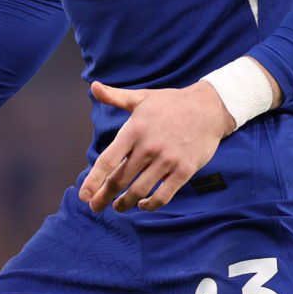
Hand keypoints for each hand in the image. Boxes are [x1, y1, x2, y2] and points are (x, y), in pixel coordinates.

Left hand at [79, 79, 235, 213]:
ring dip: (125, 203)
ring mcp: (167, 161)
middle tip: (96, 206)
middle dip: (104, 197)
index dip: (93, 181)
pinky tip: (143, 204)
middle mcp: (148, 147)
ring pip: (139, 191)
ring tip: (118, 207)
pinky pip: (164, 195)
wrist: (209, 108)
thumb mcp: (142, 98)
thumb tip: (94, 87)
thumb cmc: (171, 103)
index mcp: (134, 130)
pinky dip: (151, 205)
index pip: (107, 161)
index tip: (83, 196)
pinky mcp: (184, 171)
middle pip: (120, 180)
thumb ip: (116, 97)